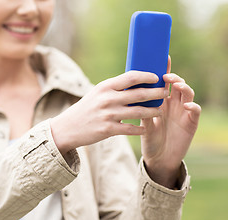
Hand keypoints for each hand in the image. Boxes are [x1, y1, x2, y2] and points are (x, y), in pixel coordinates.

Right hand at [51, 71, 168, 154]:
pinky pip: (130, 129)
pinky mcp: (108, 129)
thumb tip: (136, 83)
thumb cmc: (86, 109)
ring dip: (153, 112)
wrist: (67, 128)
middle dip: (156, 93)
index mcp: (105, 87)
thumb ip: (114, 89)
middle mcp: (107, 99)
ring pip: (139, 112)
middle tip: (165, 94)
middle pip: (139, 94)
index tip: (157, 77)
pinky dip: (141, 129)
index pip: (131, 77)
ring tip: (160, 112)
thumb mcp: (97, 94)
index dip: (147, 76)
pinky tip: (146, 128)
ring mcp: (108, 114)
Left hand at [141, 57, 200, 187]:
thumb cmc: (149, 138)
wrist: (158, 158)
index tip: (162, 58)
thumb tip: (131, 95)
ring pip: (187, 94)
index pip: (163, 82)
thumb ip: (141, 109)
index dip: (164, 69)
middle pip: (177, 84)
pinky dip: (192, 107)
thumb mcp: (143, 122)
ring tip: (175, 85)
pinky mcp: (191, 123)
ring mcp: (183, 112)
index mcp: (161, 101)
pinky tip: (186, 106)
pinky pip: (195, 112)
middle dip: (173, 77)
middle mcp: (173, 104)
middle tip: (166, 75)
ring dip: (183, 87)